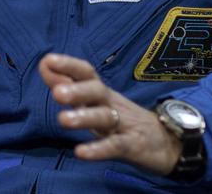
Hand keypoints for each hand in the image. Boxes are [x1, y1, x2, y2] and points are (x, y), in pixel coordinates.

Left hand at [38, 52, 181, 174]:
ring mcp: (123, 124)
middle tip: (57, 93)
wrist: (168, 142)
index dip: (69, 65)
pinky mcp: (132, 146)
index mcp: (101, 93)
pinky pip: (114, 146)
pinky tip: (81, 152)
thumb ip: (69, 85)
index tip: (48, 60)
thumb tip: (44, 66)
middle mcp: (111, 104)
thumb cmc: (123, 119)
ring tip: (63, 120)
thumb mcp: (95, 102)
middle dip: (77, 90)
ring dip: (84, 117)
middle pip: (96, 91)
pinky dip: (98, 149)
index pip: (86, 73)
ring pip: (104, 117)